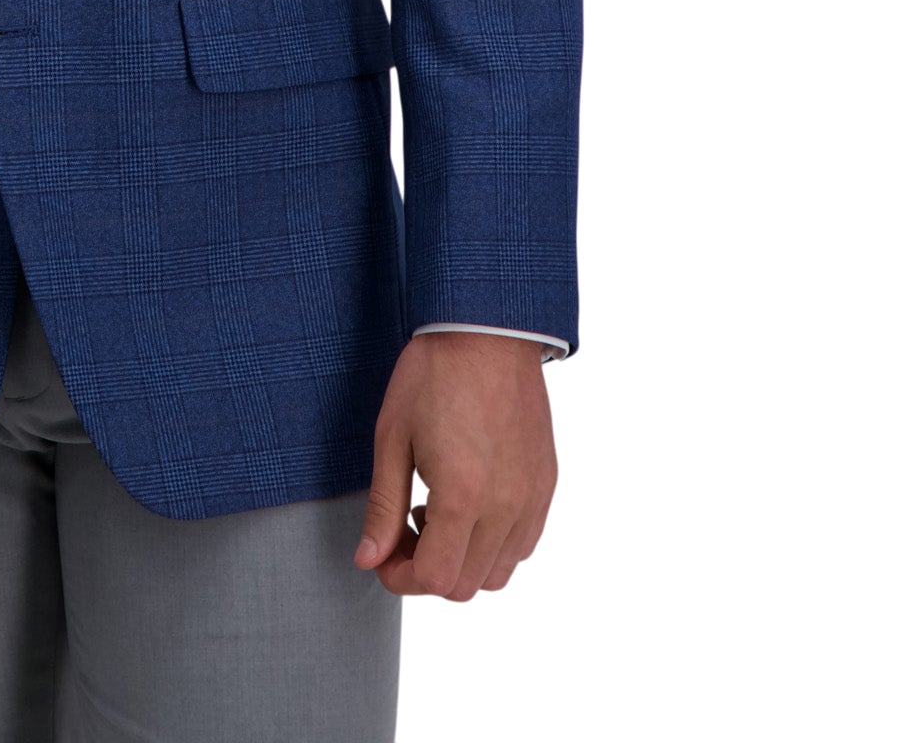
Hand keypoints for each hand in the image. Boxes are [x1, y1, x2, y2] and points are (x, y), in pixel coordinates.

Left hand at [354, 331, 556, 600]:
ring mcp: (532, 497)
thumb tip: (368, 558)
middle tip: (401, 534)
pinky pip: (524, 543)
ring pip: (499, 572)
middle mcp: (506, 506)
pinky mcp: (546, 484)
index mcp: (463, 496)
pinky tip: (467, 505)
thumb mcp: (392, 438)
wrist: (484, 330)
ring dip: (461, 561)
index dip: (400, 579)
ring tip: (433, 514)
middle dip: (426, 572)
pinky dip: (493, 545)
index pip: (435, 578)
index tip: (381, 556)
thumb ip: (384, 507)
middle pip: (466, 585)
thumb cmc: (432, 375)